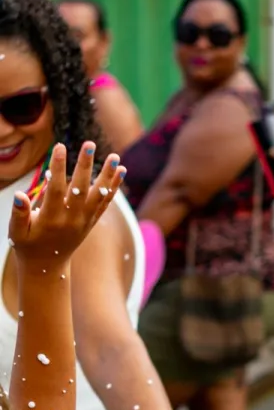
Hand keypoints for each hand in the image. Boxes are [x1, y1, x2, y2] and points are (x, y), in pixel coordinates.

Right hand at [10, 142, 123, 263]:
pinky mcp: (91, 222)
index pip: (56, 190)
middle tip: (89, 143)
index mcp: (51, 219)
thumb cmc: (27, 245)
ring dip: (107, 176)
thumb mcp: (17, 232)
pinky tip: (121, 170)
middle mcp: (71, 220)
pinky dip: (113, 187)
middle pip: (80, 189)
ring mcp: (84, 221)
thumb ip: (19, 214)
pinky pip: (104, 203)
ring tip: (115, 156)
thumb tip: (19, 195)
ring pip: (98, 196)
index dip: (58, 168)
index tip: (59, 146)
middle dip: (85, 166)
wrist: (47, 266)